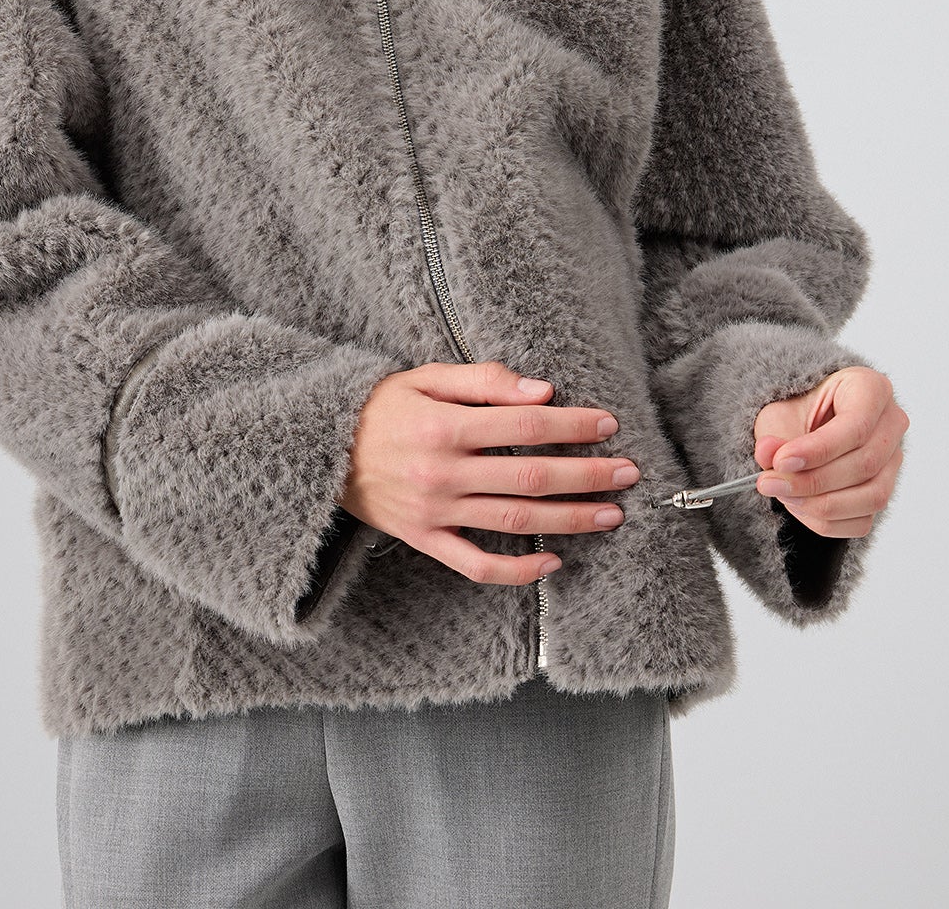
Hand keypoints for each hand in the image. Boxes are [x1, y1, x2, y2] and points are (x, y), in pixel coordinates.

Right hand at [337, 360, 641, 586]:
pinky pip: (477, 565)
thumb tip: (542, 391)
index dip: (571, 426)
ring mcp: (435, 513)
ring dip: (569, 519)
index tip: (607, 424)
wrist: (320, 450)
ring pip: (515, 522)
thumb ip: (483, 381)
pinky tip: (554, 562)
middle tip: (628, 472)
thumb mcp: (425, 378)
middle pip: (530, 477)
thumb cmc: (380, 407)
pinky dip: (518, 570)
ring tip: (611, 513)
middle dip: (586, 474)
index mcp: (445, 427)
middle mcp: (443, 473)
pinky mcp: (424, 541)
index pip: (524, 426)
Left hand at [753, 365, 908, 535]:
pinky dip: (827, 521)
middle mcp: (891, 424)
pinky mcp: (883, 492)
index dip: (818, 449)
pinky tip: (798, 506)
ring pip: (871, 497)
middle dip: (812, 481)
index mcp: (871, 389)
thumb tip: (769, 456)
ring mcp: (893, 462)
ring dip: (820, 504)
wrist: (806, 421)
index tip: (782, 461)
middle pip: (865, 464)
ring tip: (782, 494)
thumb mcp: (779, 412)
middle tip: (770, 482)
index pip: (856, 426)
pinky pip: (863, 521)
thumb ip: (774, 434)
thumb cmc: (799, 408)